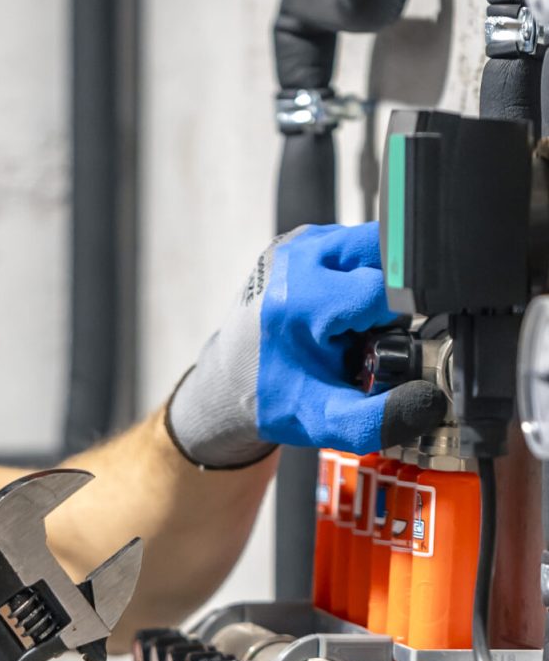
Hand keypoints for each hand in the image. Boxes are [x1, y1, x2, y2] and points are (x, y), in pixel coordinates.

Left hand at [165, 222, 445, 466]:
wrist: (230, 382)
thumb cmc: (275, 396)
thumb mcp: (327, 421)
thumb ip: (380, 420)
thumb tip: (430, 401)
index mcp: (301, 297)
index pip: (386, 289)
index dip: (397, 321)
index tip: (379, 347)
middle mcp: (297, 258)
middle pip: (386, 253)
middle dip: (393, 294)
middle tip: (369, 333)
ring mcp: (299, 242)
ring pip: (376, 245)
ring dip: (380, 282)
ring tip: (354, 322)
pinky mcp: (304, 239)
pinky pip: (356, 246)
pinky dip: (363, 275)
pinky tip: (344, 308)